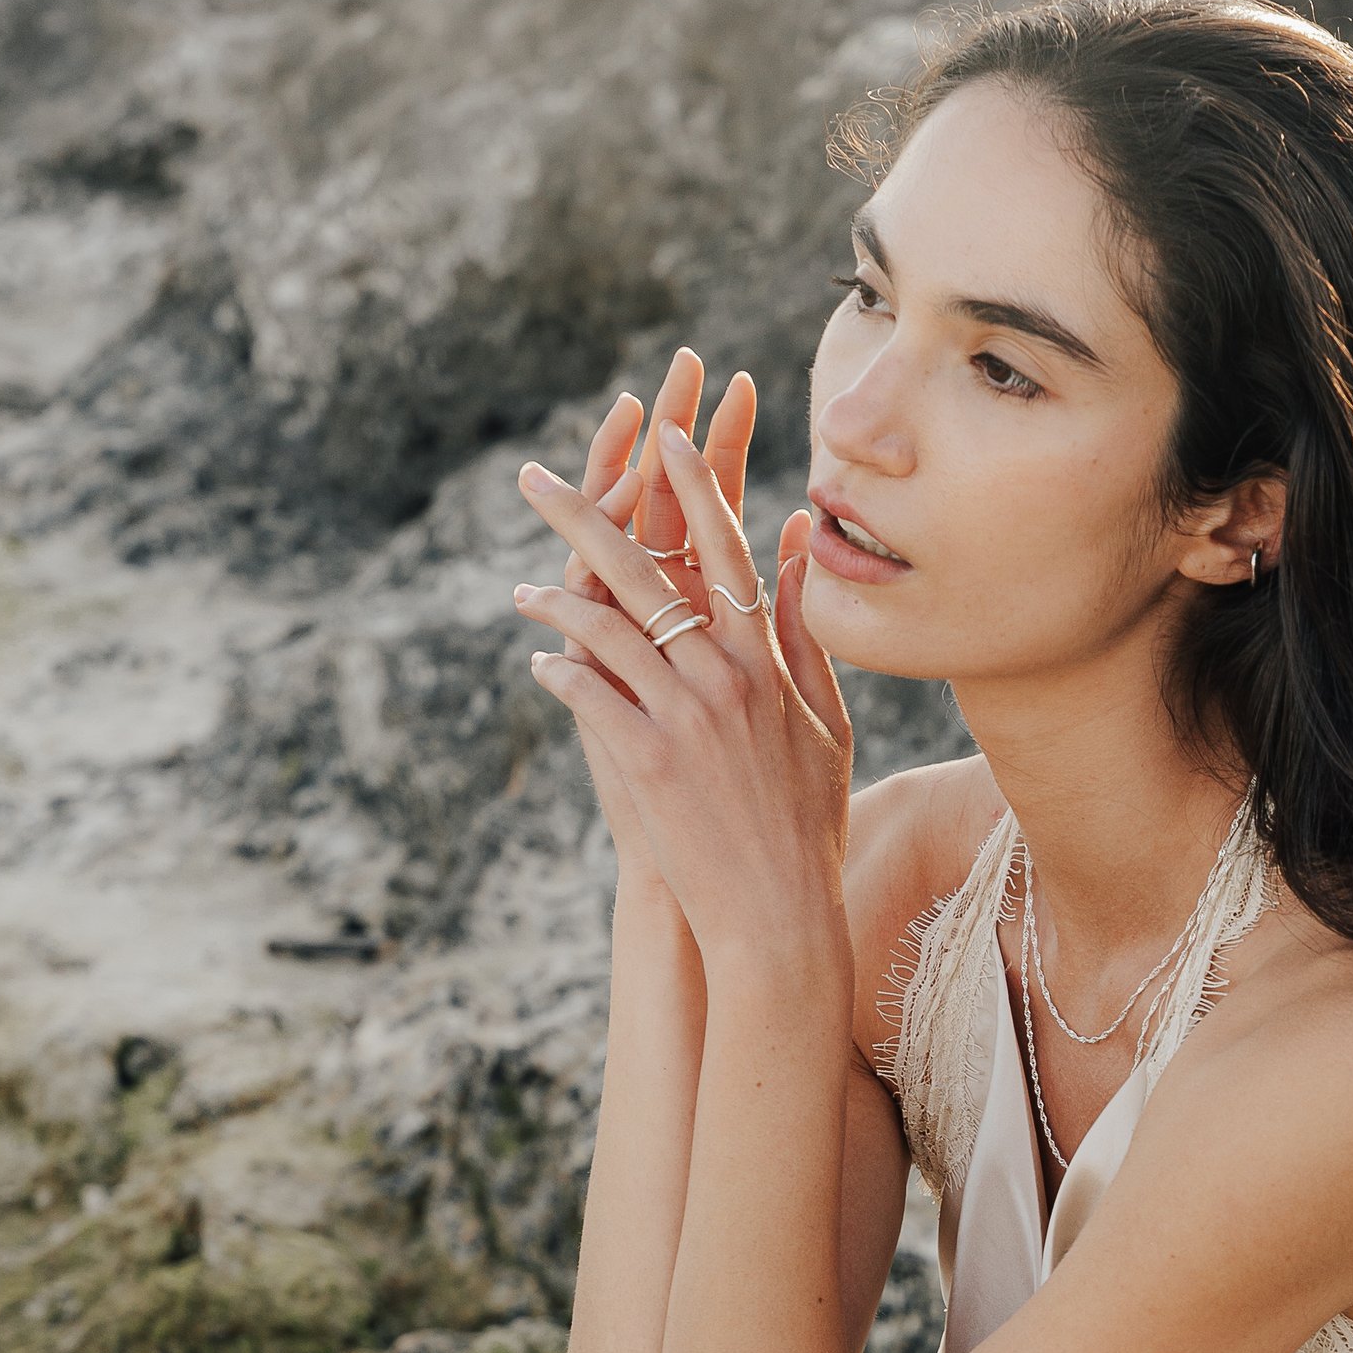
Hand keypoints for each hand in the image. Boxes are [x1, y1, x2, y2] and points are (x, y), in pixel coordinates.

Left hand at [514, 380, 853, 968]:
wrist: (779, 917)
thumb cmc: (808, 826)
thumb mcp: (826, 726)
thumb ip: (806, 637)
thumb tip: (799, 554)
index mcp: (769, 662)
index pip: (725, 551)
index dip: (689, 487)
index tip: (657, 435)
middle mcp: (726, 677)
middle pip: (645, 572)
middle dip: (582, 515)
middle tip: (533, 477)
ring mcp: (684, 718)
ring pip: (604, 629)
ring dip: (556, 601)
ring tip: (525, 589)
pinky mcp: (646, 761)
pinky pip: (587, 694)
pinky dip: (559, 670)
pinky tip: (540, 661)